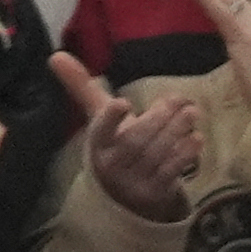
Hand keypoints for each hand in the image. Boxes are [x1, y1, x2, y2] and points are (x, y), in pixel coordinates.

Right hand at [53, 52, 208, 223]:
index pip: (100, 131)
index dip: (111, 119)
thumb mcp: (100, 117)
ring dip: (176, 132)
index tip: (123, 103)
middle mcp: (112, 166)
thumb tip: (55, 56)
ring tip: (192, 113)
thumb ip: (82, 86)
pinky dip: (184, 154)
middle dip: (159, 119)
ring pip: (155, 155)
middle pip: (135, 141)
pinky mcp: (154, 195)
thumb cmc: (116, 143)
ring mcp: (133, 183)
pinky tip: (195, 138)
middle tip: (181, 100)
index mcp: (98, 144)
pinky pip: (170, 173)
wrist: (125, 195)